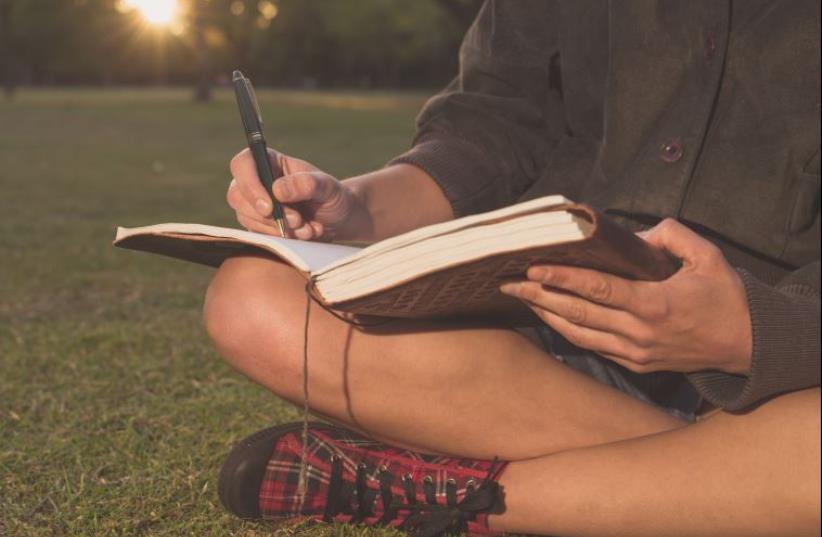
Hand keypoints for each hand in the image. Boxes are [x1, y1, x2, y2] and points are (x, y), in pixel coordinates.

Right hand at [227, 148, 371, 240]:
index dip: (249, 184)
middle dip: (266, 215)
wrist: (339, 219)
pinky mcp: (259, 225)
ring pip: (245, 218)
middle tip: (297, 221)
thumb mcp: (327, 186)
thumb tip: (277, 190)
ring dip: (276, 228)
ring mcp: (255, 204)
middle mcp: (257, 181)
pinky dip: (280, 239)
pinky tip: (304, 235)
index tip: (269, 207)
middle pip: (237, 195)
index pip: (243, 164)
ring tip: (307, 229)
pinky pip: (257, 235)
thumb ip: (306, 184)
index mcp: (270, 161)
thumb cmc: (333, 196)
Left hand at [499, 218, 752, 374]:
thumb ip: (671, 236)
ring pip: (579, 334)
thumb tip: (635, 234)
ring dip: (546, 315)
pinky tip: (550, 316)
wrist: (746, 346)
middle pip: (577, 313)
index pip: (597, 289)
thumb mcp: (708, 256)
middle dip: (539, 297)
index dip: (562, 279)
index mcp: (654, 305)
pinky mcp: (635, 364)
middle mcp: (639, 333)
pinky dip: (568, 331)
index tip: (532, 268)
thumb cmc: (726, 298)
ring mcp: (635, 353)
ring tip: (521, 297)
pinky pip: (592, 347)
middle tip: (508, 283)